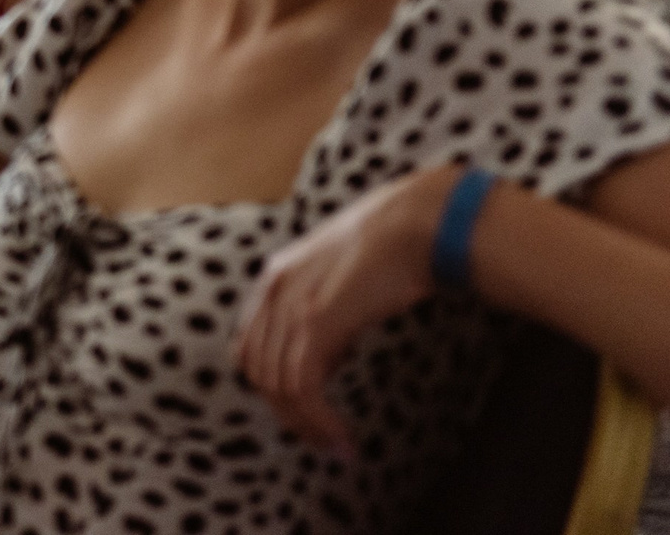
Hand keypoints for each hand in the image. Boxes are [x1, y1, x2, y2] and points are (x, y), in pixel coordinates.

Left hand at [237, 164, 459, 455]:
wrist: (417, 222)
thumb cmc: (394, 251)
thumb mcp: (342, 281)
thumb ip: (324, 312)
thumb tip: (327, 356)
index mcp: (275, 278)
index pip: (252, 346)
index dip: (273, 387)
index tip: (305, 414)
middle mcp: (273, 289)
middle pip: (258, 369)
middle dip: (287, 412)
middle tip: (322, 440)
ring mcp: (292, 304)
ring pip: (277, 383)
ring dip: (306, 424)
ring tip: (337, 446)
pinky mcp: (317, 319)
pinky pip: (300, 384)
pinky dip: (317, 419)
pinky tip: (343, 437)